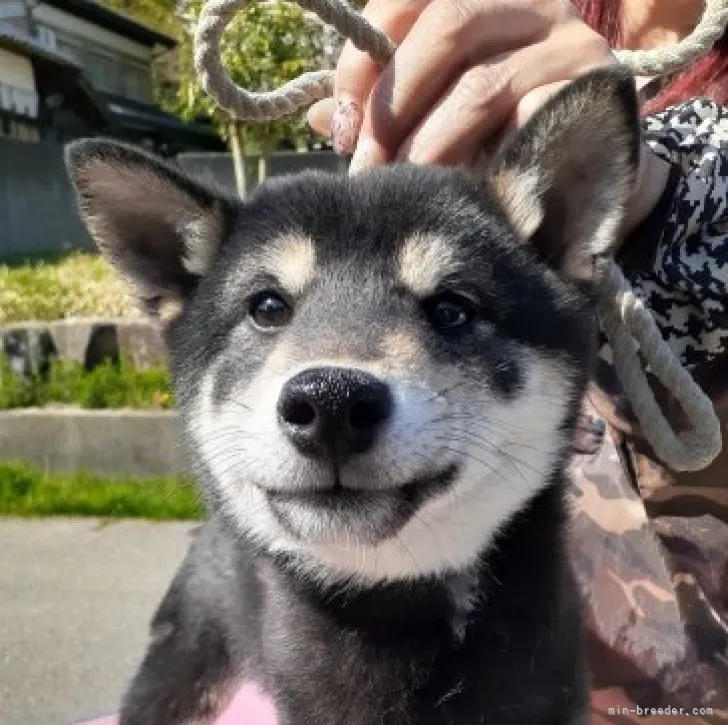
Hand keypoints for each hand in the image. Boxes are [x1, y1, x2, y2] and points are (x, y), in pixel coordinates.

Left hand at [308, 0, 613, 169]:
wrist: (589, 171)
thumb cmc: (499, 136)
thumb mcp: (437, 110)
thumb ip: (387, 105)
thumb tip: (318, 115)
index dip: (364, 56)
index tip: (339, 122)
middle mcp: (533, 0)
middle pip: (446, 26)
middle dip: (392, 105)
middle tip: (364, 164)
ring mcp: (568, 43)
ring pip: (479, 84)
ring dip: (427, 143)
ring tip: (401, 184)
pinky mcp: (590, 94)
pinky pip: (520, 125)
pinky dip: (476, 160)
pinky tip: (454, 188)